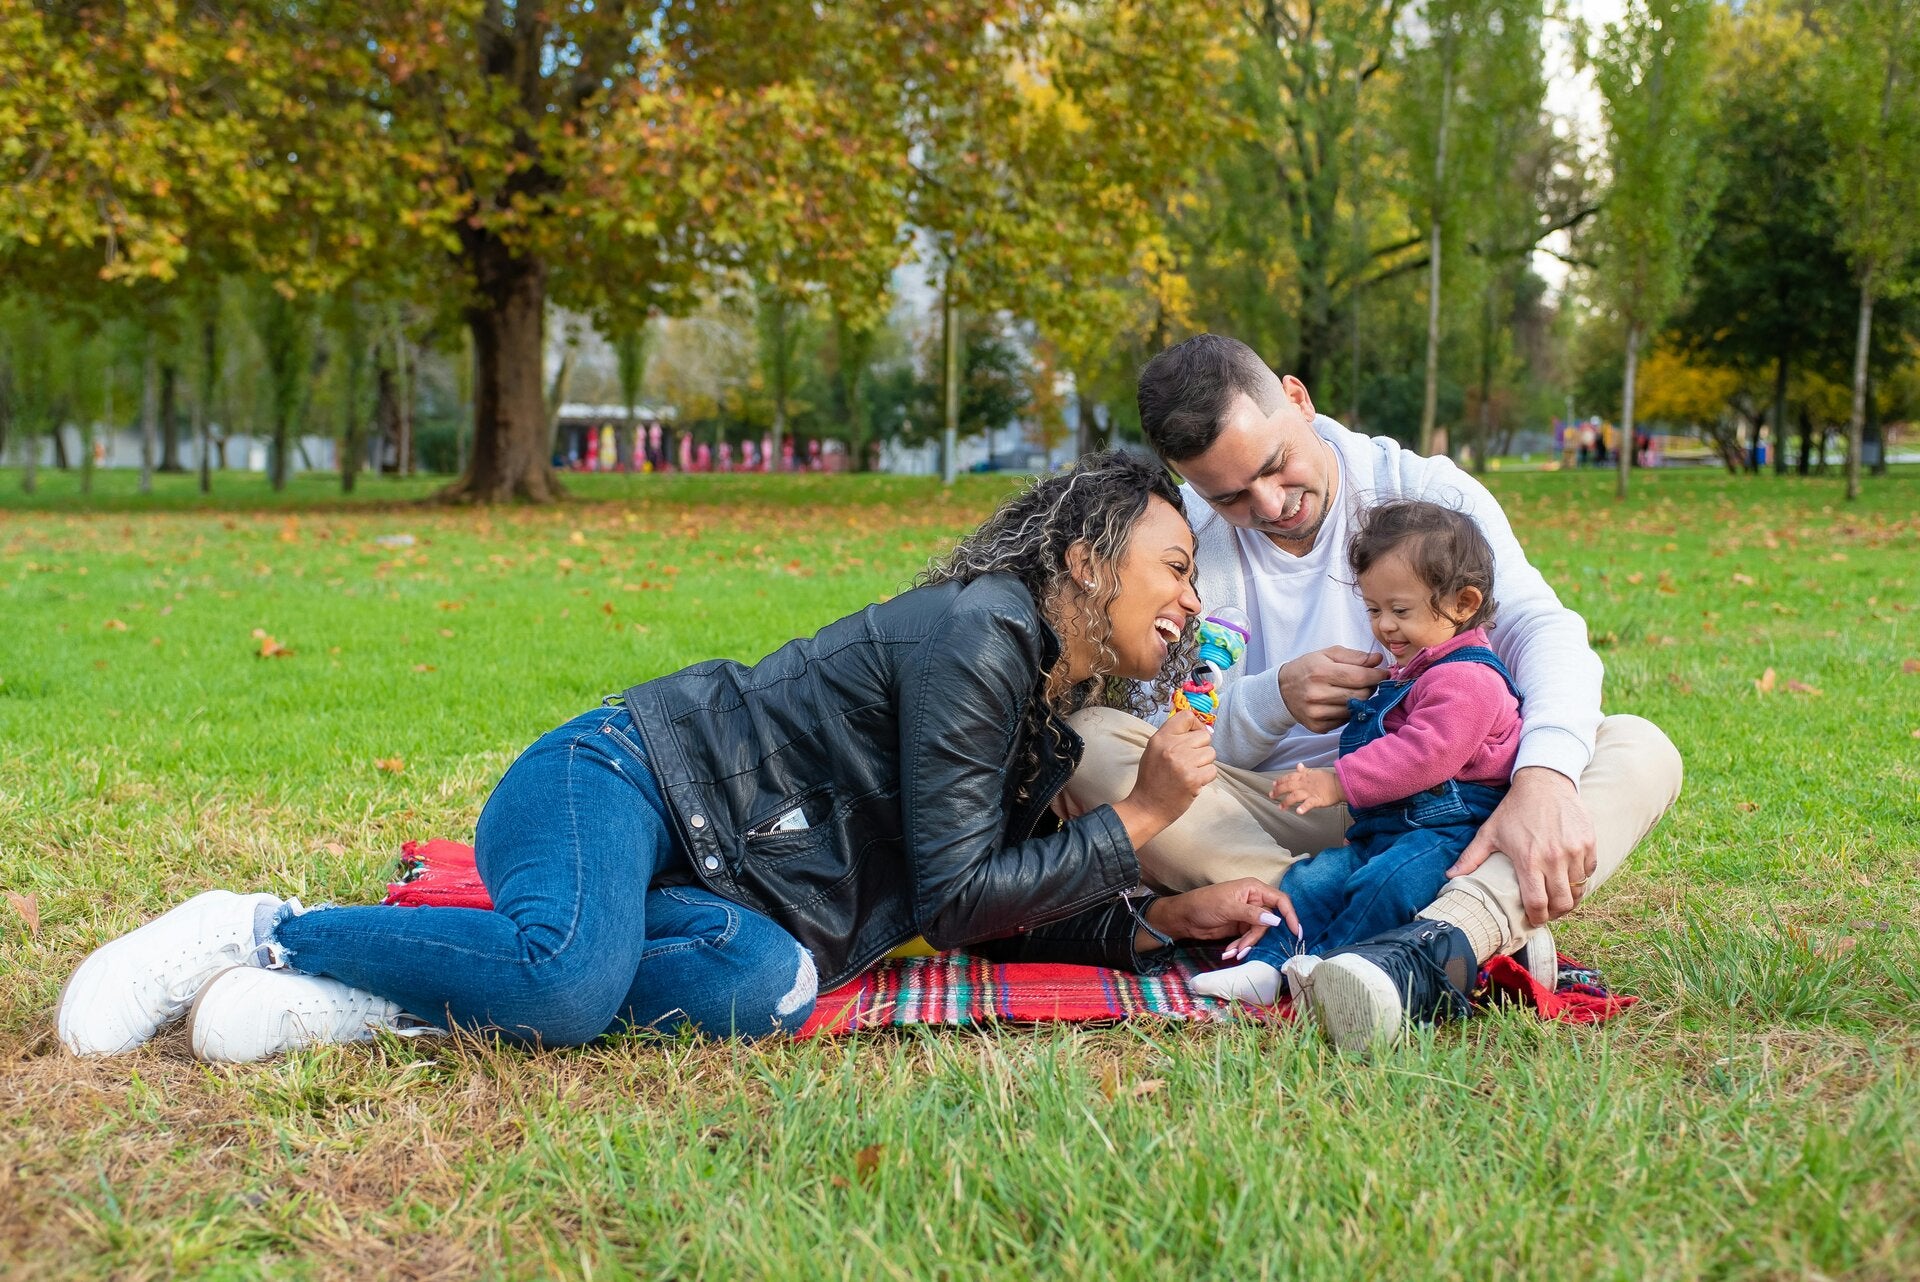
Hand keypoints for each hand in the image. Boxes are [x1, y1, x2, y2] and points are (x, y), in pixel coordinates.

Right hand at [1112, 711, 1215, 847]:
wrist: (1147, 807)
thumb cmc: (1152, 779)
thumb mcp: (1154, 750)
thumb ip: (1172, 737)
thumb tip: (1202, 729)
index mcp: (1160, 738)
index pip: (1187, 716)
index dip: (1196, 725)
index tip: (1194, 736)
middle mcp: (1171, 747)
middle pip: (1204, 736)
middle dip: (1201, 749)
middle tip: (1189, 761)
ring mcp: (1183, 763)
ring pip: (1211, 753)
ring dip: (1204, 764)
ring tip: (1189, 772)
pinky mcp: (1193, 779)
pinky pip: (1212, 770)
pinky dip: (1206, 778)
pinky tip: (1193, 782)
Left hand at [1143, 878, 1299, 948]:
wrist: (1184, 918)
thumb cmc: (1203, 904)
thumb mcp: (1228, 907)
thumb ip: (1252, 913)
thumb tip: (1275, 920)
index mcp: (1253, 888)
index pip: (1280, 900)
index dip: (1290, 915)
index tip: (1295, 932)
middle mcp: (1254, 900)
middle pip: (1270, 921)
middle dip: (1257, 937)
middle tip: (1244, 948)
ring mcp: (1248, 914)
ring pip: (1260, 933)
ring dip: (1247, 944)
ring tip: (1233, 952)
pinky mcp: (1241, 927)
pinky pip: (1250, 939)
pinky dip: (1242, 946)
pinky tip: (1229, 952)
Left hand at [1268, 763, 1343, 814]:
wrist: (1340, 785)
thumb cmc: (1327, 780)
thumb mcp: (1315, 772)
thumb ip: (1305, 771)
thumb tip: (1298, 765)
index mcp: (1304, 777)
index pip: (1289, 777)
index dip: (1280, 780)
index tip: (1273, 784)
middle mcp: (1305, 784)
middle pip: (1288, 786)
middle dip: (1278, 791)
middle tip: (1271, 795)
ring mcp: (1310, 792)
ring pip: (1295, 796)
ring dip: (1287, 802)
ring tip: (1281, 807)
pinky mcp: (1317, 800)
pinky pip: (1309, 804)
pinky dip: (1303, 807)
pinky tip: (1298, 811)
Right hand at [1277, 646, 1386, 732]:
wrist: (1282, 690)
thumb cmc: (1308, 668)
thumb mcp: (1327, 654)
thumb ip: (1354, 656)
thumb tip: (1377, 660)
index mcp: (1320, 672)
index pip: (1359, 677)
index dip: (1376, 675)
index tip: (1384, 673)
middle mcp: (1317, 694)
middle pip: (1361, 695)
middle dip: (1370, 687)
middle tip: (1368, 682)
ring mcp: (1316, 713)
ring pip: (1355, 710)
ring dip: (1361, 701)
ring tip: (1354, 691)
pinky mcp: (1318, 727)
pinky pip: (1345, 721)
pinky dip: (1349, 712)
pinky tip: (1342, 703)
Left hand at [1448, 767, 1596, 926]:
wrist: (1544, 782)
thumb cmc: (1514, 810)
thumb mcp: (1490, 832)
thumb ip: (1471, 858)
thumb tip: (1450, 876)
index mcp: (1528, 860)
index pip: (1537, 903)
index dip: (1537, 918)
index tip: (1534, 920)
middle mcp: (1554, 858)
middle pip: (1562, 903)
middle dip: (1555, 913)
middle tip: (1548, 912)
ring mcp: (1574, 850)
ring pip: (1578, 889)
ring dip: (1569, 896)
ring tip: (1559, 895)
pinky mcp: (1589, 842)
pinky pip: (1589, 871)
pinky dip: (1581, 878)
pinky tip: (1569, 876)